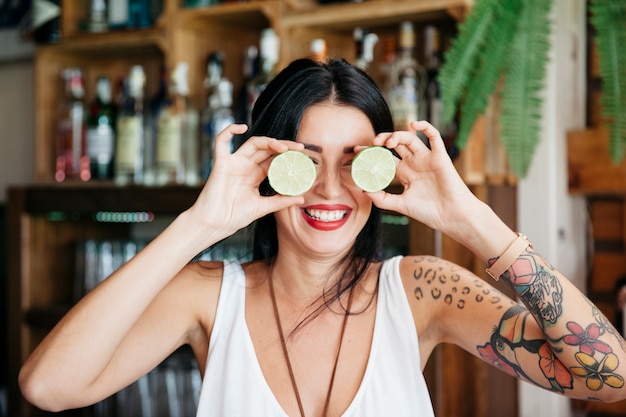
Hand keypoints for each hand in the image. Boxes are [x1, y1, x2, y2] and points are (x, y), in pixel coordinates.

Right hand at [186, 124, 304, 238]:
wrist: (215, 224)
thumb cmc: (235, 217)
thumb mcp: (263, 208)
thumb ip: (281, 201)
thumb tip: (301, 197)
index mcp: (255, 175)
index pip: (274, 159)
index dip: (288, 156)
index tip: (304, 156)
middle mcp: (246, 166)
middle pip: (267, 149)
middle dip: (284, 146)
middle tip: (300, 148)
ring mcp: (234, 163)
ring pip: (253, 143)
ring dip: (269, 141)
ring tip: (284, 147)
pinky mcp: (221, 163)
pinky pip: (221, 142)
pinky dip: (229, 131)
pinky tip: (241, 127)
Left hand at [367, 120, 481, 235]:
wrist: (451, 216)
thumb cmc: (428, 212)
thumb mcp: (400, 205)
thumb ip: (381, 198)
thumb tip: (363, 189)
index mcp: (404, 173)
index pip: (384, 157)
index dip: (371, 152)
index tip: (357, 151)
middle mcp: (414, 163)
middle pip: (395, 144)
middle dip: (382, 140)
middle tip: (373, 143)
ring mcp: (426, 159)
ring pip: (410, 138)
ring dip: (398, 135)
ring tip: (389, 142)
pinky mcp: (440, 156)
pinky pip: (434, 136)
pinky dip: (425, 127)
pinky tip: (413, 125)